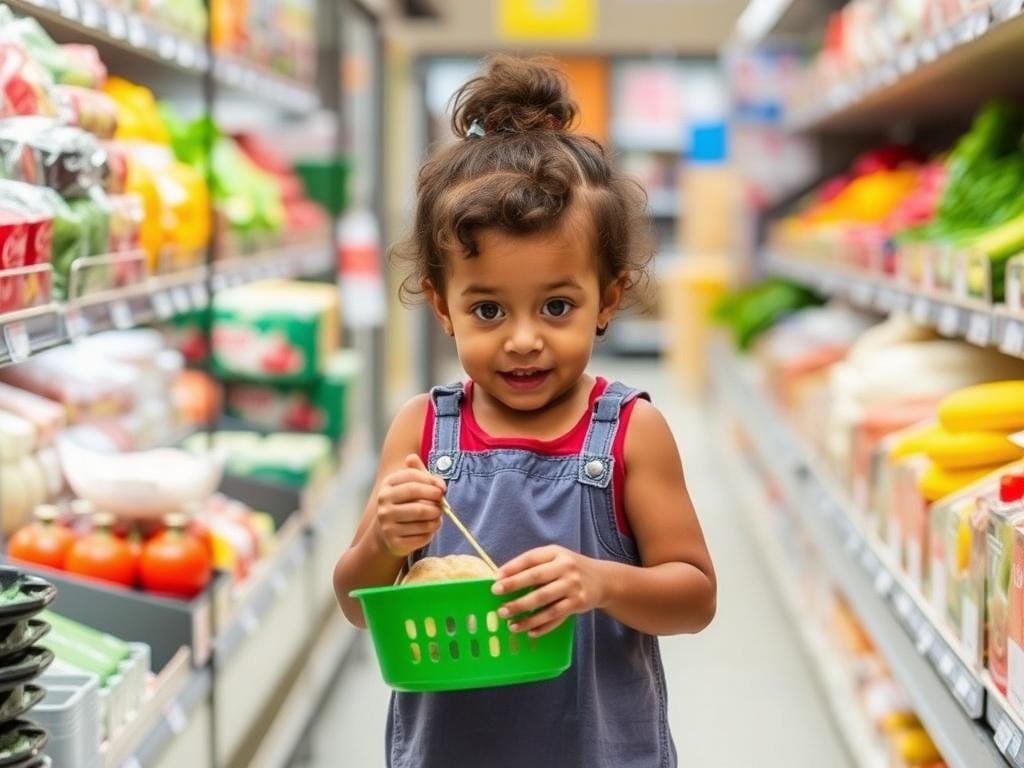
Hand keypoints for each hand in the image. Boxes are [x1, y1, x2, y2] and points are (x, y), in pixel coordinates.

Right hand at [374, 454, 445, 557]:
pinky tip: (429, 529)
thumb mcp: (411, 487)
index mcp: (387, 485)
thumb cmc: (405, 506)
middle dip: (434, 497)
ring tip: (436, 516)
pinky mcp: (395, 541)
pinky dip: (431, 532)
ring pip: (422, 515)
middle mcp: (383, 503)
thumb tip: (440, 485)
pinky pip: (422, 535)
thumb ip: (426, 478)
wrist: (387, 534)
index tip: (441, 488)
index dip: (431, 480)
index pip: (411, 475)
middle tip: (442, 503)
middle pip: (415, 493)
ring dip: (436, 516)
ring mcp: (387, 523)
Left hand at [491, 545, 606, 637]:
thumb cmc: (570, 568)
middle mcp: (566, 568)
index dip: (512, 568)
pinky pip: (556, 617)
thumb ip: (533, 565)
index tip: (495, 578)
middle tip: (496, 596)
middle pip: (536, 579)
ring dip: (525, 613)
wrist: (603, 580)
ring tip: (508, 621)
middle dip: (514, 587)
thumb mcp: (556, 558)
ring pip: (545, 602)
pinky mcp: (578, 604)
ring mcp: (573, 587)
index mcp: (556, 553)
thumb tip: (502, 577)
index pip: (531, 559)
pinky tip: (528, 632)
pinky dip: (542, 626)